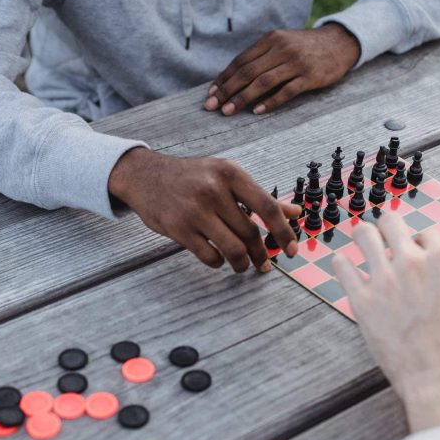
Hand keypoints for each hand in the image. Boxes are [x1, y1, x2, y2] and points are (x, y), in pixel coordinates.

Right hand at [109, 147, 300, 272]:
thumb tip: (295, 213)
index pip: (267, 207)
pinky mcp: (178, 228)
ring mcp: (195, 210)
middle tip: (264, 263)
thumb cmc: (191, 177)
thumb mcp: (226, 176)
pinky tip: (218, 259)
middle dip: (261, 253)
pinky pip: (209, 256)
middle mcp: (214, 190)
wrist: (145, 175)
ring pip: (233, 248)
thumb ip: (259, 196)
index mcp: (230, 173)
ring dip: (242, 263)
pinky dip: (218, 262)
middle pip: (250, 232)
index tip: (292, 250)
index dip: (284, 233)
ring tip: (243, 266)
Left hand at [204, 24, 359, 115]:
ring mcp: (296, 63)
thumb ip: (260, 57)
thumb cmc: (304, 48)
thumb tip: (230, 78)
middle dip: (227, 90)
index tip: (211, 93)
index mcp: (271, 39)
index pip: (241, 60)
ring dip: (243, 98)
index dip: (224, 78)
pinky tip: (256, 111)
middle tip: (213, 106)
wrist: (339, 44)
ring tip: (229, 111)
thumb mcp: (281, 44)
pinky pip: (286, 92)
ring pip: (263, 82)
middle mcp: (281, 49)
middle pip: (248, 72)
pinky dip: (270, 102)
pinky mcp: (310, 77)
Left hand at [331, 213, 439, 432]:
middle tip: (385, 241)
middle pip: (390, 221)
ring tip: (364, 248)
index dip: (419, 243)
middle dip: (388, 229)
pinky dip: (343, 265)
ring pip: (362, 234)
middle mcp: (411, 262)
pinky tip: (348, 271)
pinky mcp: (361, 299)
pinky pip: (341, 265)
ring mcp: (384, 279)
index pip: (424, 232)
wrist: (437, 376)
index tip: (414, 254)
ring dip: (363, 238)